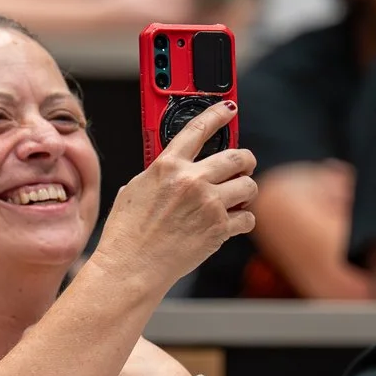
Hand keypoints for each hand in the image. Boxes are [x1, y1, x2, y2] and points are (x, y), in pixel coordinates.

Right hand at [89, 98, 256, 297]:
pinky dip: (243, 221)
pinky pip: (248, 218)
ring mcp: (208, 204)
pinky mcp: (219, 228)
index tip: (228, 108)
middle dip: (244, 161)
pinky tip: (231, 223)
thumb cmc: (127, 233)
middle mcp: (191, 180)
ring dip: (246, 191)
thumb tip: (174, 168)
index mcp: (167, 166)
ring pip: (248, 186)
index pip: (198, 129)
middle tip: (243, 166)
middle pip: (237, 156)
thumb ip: (159, 174)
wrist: (131, 267)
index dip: (217, 114)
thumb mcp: (135, 189)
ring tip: (236, 199)